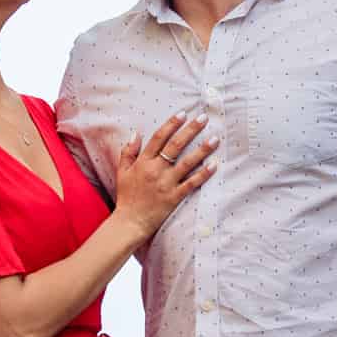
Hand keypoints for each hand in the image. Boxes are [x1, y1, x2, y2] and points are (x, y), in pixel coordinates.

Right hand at [112, 113, 218, 236]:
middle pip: (175, 145)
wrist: (130, 222)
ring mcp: (166, 183)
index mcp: (143, 162)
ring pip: (187, 162)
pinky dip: (203, 174)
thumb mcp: (122, 171)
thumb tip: (137, 133)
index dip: (171, 124)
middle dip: (191, 130)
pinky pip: (191, 183)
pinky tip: (214, 165)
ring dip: (202, 150)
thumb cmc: (126, 196)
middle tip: (204, 118)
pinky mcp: (174, 197)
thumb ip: (128, 151)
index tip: (183, 114)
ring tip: (215, 139)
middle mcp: (155, 170)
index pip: (159, 138)